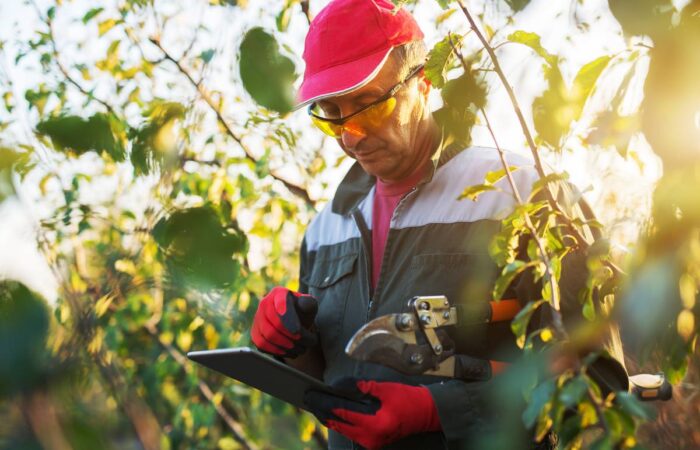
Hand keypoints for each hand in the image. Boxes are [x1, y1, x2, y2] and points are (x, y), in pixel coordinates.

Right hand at [250, 287, 317, 357]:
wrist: (293, 321)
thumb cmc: (302, 312)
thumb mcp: (309, 305)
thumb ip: (308, 303)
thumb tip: (303, 304)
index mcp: (279, 293)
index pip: (281, 304)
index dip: (289, 318)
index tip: (298, 331)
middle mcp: (264, 303)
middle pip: (275, 323)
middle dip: (293, 337)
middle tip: (306, 344)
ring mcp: (257, 319)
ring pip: (268, 336)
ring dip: (287, 346)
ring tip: (301, 350)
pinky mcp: (255, 333)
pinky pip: (262, 345)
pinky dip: (278, 351)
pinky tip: (290, 352)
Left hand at [304, 378, 440, 448]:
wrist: (426, 414)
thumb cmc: (407, 399)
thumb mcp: (384, 388)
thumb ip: (360, 387)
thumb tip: (338, 386)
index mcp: (374, 424)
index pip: (341, 412)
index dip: (323, 402)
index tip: (310, 393)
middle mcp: (370, 438)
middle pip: (337, 424)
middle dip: (321, 410)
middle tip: (307, 397)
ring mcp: (370, 443)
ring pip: (341, 429)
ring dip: (328, 416)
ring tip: (316, 402)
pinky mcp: (371, 443)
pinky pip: (349, 432)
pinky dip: (339, 421)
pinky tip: (331, 411)